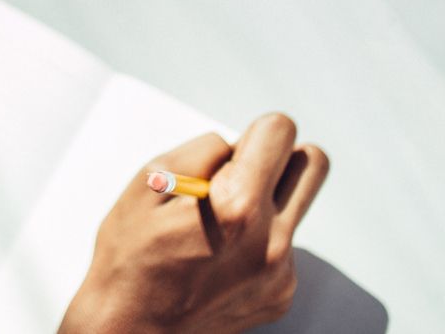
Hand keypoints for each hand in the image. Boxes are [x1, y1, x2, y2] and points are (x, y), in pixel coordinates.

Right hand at [59, 113, 328, 333]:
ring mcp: (281, 273)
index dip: (253, 133)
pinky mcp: (282, 294)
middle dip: (280, 157)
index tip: (234, 152)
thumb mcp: (149, 182)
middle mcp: (271, 241)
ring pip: (293, 207)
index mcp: (237, 206)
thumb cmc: (131, 256)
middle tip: (243, 173)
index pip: (281, 130)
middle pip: (313, 163)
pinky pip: (283, 245)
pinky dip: (256, 241)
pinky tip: (218, 258)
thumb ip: (203, 150)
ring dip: (264, 203)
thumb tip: (238, 146)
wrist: (131, 331)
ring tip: (219, 225)